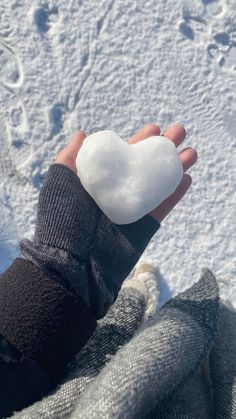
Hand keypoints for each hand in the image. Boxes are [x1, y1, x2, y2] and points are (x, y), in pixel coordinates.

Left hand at [55, 124, 196, 222]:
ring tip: (191, 151)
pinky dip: (175, 193)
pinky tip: (186, 177)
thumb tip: (82, 134)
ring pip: (158, 184)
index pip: (124, 157)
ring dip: (175, 167)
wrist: (71, 259)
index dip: (140, 141)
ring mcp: (132, 209)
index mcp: (100, 181)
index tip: (154, 129)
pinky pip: (162, 207)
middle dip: (163, 149)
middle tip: (178, 132)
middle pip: (145, 167)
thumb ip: (70, 157)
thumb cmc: (61, 218)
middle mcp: (118, 193)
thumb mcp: (59, 181)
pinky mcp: (144, 226)